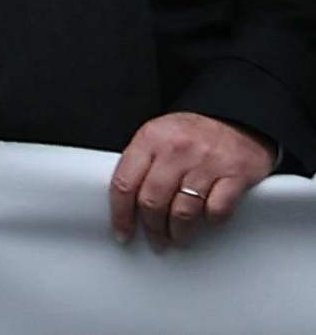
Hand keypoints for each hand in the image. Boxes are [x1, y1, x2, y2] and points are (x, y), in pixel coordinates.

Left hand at [111, 109, 271, 250]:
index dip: (120, 214)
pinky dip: (211, 221)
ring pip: (183, 211)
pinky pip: (217, 210)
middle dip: (152, 227)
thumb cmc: (194, 132)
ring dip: (179, 231)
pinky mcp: (236, 175)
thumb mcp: (159, 135)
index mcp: (150, 139)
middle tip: (156, 239)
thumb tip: (126, 203)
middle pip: (152, 201)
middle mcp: (176, 150)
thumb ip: (143, 162)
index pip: (124, 182)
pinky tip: (207, 221)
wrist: (239, 119)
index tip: (122, 232)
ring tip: (178, 237)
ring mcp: (207, 163)